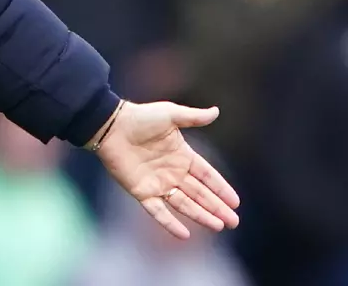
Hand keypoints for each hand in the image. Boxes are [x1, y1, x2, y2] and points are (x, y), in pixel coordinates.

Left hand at [93, 100, 239, 238]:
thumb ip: (193, 117)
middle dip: (217, 207)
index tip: (235, 202)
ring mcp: (158, 184)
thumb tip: (216, 112)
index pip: (207, 176)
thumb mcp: (170, 114)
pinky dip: (170, 223)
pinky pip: (158, 211)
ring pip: (184, 204)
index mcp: (182, 155)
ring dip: (201, 215)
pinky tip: (183, 235)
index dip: (221, 188)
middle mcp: (173, 172)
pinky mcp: (142, 192)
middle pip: (199, 194)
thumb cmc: (140, 117)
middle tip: (233, 222)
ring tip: (218, 226)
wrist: (112, 126)